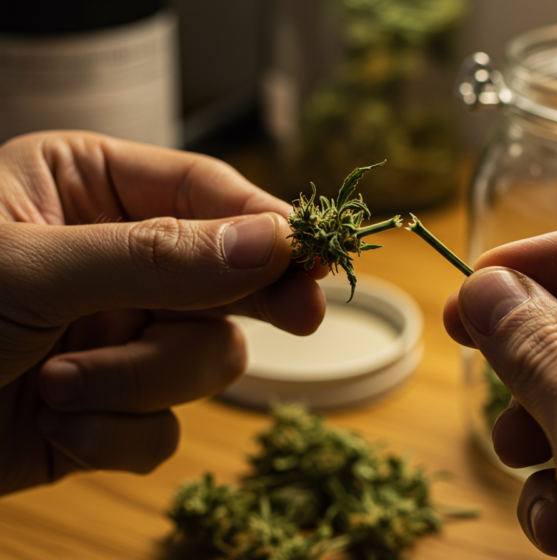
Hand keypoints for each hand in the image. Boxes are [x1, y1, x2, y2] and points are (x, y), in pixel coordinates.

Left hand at [0, 131, 326, 495]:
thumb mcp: (31, 269)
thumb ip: (158, 256)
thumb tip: (270, 243)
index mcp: (88, 191)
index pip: (206, 195)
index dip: (266, 227)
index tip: (315, 259)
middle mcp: (114, 261)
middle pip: (226, 279)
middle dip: (238, 306)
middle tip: (300, 318)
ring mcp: (117, 335)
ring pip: (204, 357)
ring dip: (143, 378)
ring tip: (65, 380)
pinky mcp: (110, 408)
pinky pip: (165, 423)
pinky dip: (118, 429)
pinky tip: (59, 419)